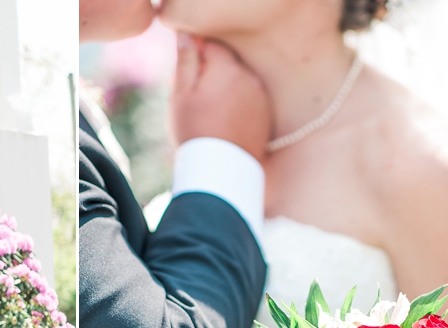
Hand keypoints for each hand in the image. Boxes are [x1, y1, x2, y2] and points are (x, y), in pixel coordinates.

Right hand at [170, 34, 271, 162]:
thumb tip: (186, 36)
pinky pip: (248, 101)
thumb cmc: (195, 132)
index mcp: (227, 67)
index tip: (185, 78)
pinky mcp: (266, 115)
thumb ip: (186, 61)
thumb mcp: (181, 95)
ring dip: (224, 91)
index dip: (195, 57)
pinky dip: (237, 107)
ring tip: (208, 117)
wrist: (221, 171)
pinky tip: (223, 126)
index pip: (211, 45)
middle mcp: (249, 77)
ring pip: (238, 83)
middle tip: (194, 102)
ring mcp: (260, 97)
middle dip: (210, 75)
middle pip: (227, 64)